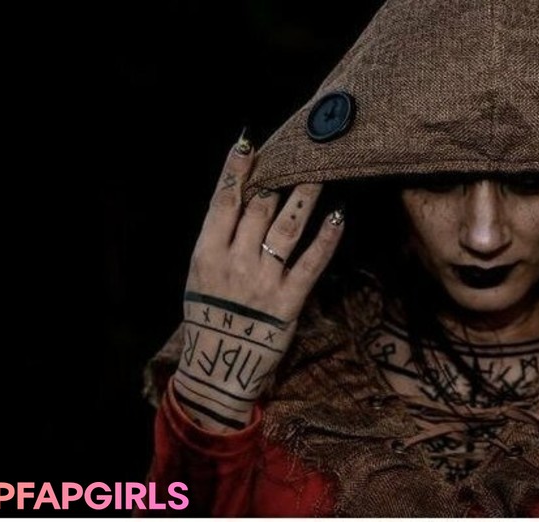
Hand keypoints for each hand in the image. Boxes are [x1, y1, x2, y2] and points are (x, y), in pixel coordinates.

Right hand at [173, 134, 344, 431]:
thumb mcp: (199, 276)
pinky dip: (326, 239)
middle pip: (259, 207)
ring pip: (287, 227)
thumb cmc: (209, 318)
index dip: (236, 170)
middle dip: (278, 173)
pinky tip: (339, 216)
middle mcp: (234, 262)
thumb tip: (239, 201)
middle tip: (299, 147)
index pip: (223, 202)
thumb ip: (219, 241)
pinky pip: (311, 263)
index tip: (249, 143)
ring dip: (305, 195)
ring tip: (322, 169)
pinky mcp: (289, 301)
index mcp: (206, 253)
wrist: (219, 368)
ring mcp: (262, 281)